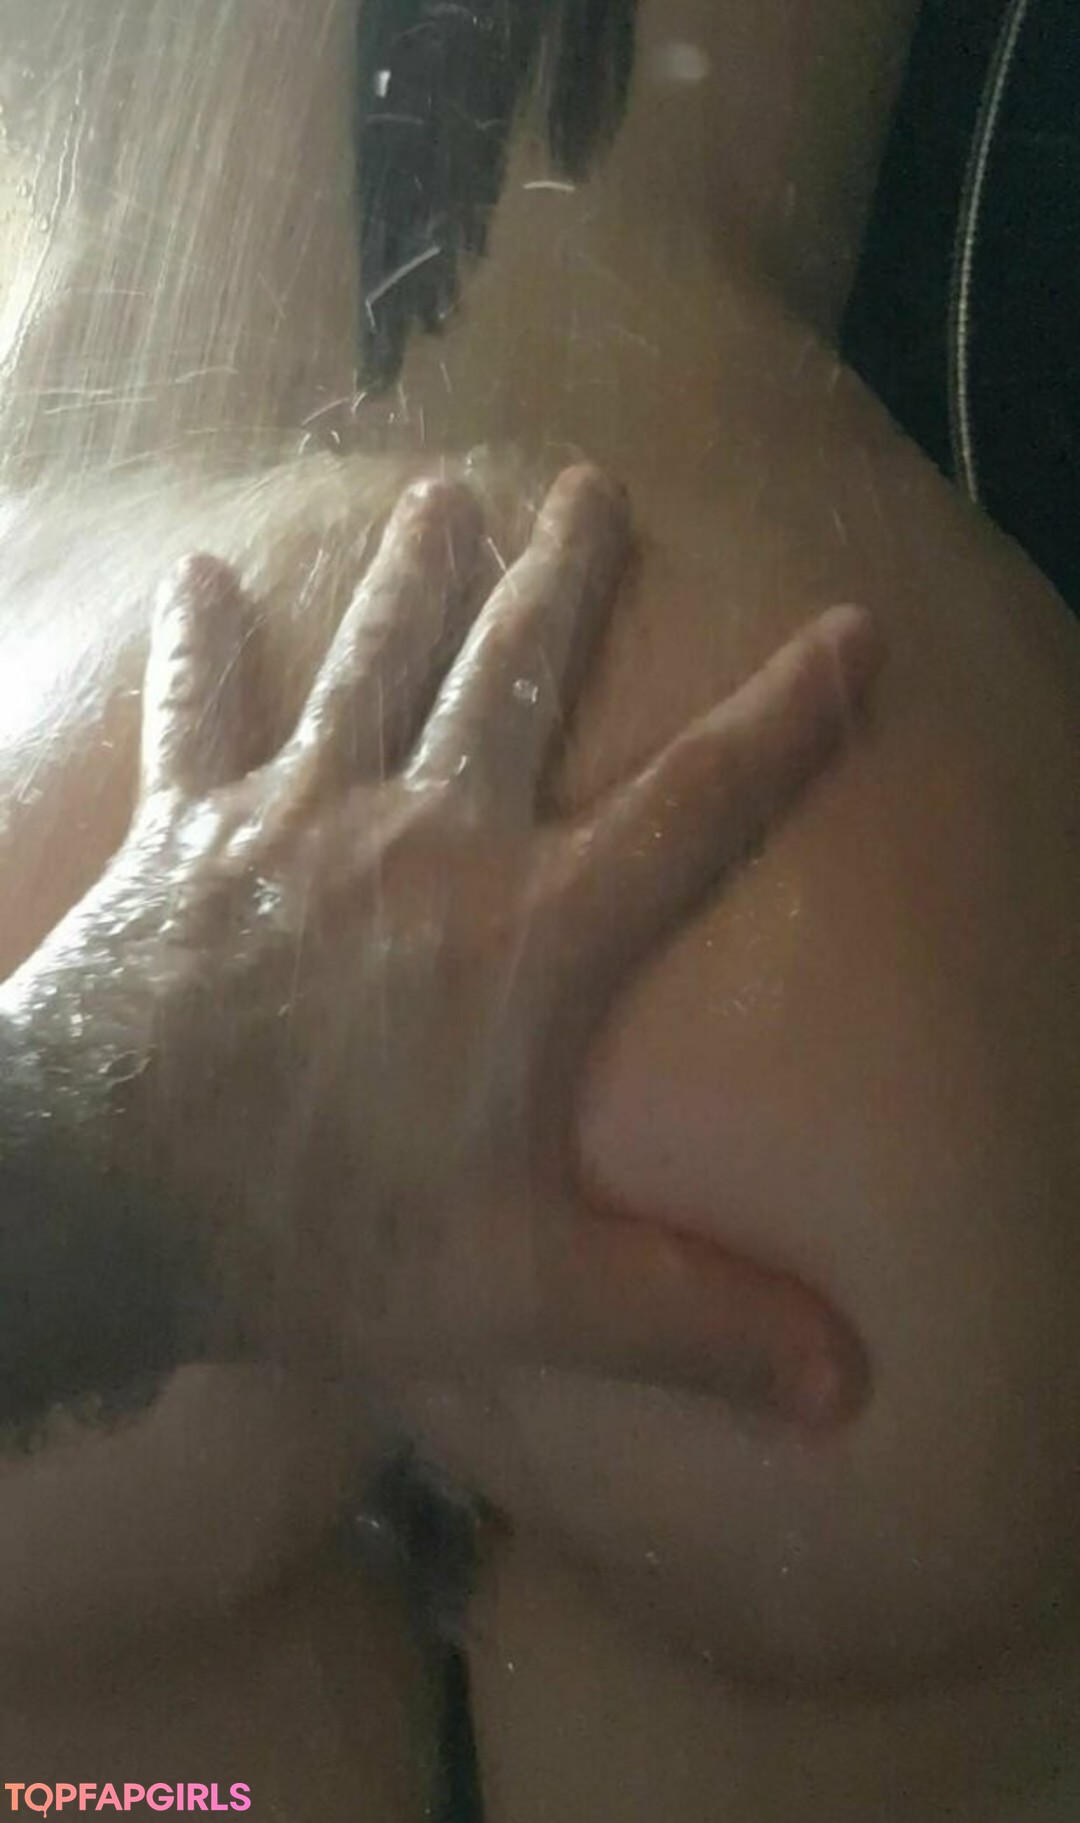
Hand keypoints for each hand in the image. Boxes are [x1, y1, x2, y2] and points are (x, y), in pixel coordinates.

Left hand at [0, 467, 880, 1425]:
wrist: (104, 1193)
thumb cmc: (325, 1234)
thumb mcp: (529, 1290)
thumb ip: (691, 1320)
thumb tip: (852, 1391)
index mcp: (533, 931)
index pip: (697, 805)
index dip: (786, 720)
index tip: (849, 629)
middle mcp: (432, 839)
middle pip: (518, 679)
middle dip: (567, 582)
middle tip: (592, 487)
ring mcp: (303, 817)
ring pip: (375, 662)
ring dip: (414, 575)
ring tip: (444, 496)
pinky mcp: (192, 828)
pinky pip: (199, 712)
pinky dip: (202, 644)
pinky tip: (200, 574)